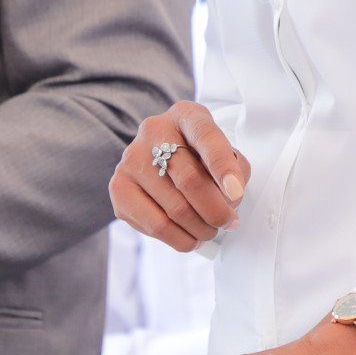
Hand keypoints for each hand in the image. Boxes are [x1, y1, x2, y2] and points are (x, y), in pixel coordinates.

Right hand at [109, 101, 249, 252]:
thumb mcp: (224, 152)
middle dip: (216, 210)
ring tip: (210, 232)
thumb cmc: (200, 157)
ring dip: (201, 229)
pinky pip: (155, 224)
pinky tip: (191, 239)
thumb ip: (235, 170)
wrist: (161, 158)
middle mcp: (154, 130)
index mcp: (186, 115)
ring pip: (174, 207)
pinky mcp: (119, 187)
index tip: (236, 194)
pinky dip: (180, 239)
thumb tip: (228, 200)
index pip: (206, 137)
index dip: (223, 168)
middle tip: (228, 222)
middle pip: (189, 178)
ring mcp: (132, 158)